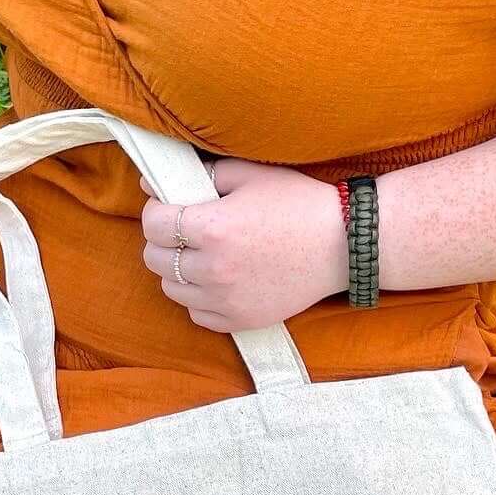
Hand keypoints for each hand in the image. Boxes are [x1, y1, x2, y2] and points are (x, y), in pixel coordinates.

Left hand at [139, 159, 346, 331]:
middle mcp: (214, 268)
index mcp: (213, 228)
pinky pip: (197, 314)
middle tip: (184, 230)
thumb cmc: (298, 203)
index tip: (169, 206)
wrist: (343, 244)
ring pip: (171, 289)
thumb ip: (198, 175)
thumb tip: (151, 183)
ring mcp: (226, 299)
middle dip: (163, 240)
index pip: (153, 224)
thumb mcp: (249, 174)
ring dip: (178, 270)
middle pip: (155, 258)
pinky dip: (198, 298)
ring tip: (201, 254)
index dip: (157, 210)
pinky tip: (217, 280)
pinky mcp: (241, 320)